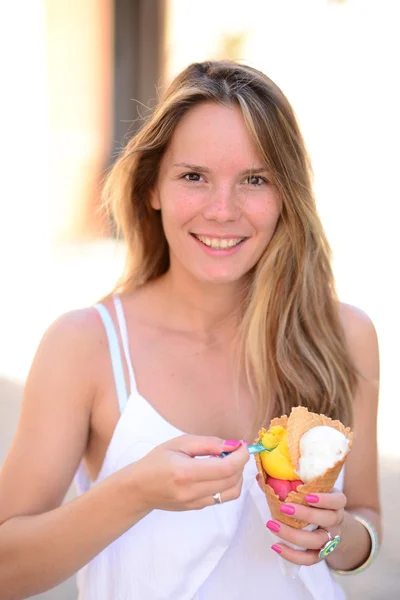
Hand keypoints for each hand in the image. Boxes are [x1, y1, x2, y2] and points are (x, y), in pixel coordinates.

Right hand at [130, 435, 248, 511]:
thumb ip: (207, 443)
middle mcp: (193, 492)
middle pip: (232, 480)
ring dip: (237, 476)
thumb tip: (232, 446)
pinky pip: (222, 497)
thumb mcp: (178, 443)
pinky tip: (218, 472)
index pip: (226, 468)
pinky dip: (228, 484)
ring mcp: (196, 504)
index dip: (240, 456)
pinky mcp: (198, 508)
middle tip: (235, 450)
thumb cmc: (156, 462)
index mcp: (186, 472)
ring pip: (232, 493)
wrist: (139, 489)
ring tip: (227, 462)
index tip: (242, 445)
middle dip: (240, 463)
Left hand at [265, 488, 346, 565]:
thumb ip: (288, 483)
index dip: (325, 499)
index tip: (307, 495)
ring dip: (294, 534)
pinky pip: (310, 559)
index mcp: (336, 503)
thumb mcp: (309, 491)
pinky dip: (293, 555)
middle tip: (283, 508)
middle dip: (305, 514)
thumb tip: (260, 476)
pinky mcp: (321, 554)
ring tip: (273, 525)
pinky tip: (276, 546)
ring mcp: (330, 539)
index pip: (338, 500)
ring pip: (317, 541)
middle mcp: (336, 521)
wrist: (330, 527)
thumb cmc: (315, 503)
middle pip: (327, 519)